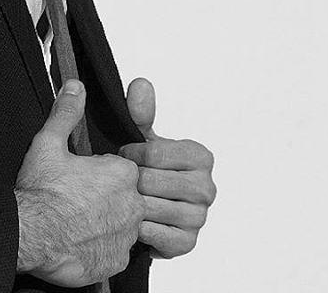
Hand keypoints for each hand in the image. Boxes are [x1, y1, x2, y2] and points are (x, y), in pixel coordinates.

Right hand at [14, 80, 143, 286]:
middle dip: (106, 196)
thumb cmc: (40, 192)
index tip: (82, 176)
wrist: (29, 236)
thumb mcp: (49, 143)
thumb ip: (67, 112)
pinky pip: (115, 250)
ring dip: (105, 221)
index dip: (101, 171)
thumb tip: (75, 87)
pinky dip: (101, 246)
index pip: (123, 169)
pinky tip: (79, 239)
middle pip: (126, 196)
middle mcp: (131, 205)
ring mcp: (126, 236)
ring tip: (76, 218)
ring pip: (122, 224)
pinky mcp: (116, 261)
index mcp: (121, 174)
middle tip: (76, 197)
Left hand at [117, 77, 216, 259]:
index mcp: (200, 156)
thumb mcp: (142, 136)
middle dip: (130, 180)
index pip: (155, 153)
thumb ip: (141, 111)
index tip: (124, 155)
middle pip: (153, 182)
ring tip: (123, 197)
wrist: (146, 202)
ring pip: (154, 209)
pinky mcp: (188, 243)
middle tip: (121, 179)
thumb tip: (140, 84)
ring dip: (132, 204)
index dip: (132, 154)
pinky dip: (140, 229)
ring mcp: (200, 217)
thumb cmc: (146, 165)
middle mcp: (206, 187)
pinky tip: (132, 221)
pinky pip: (159, 236)